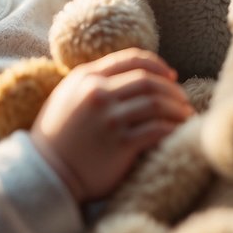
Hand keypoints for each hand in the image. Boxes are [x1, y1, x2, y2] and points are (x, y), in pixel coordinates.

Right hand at [29, 48, 191, 202]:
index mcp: (85, 78)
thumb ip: (91, 82)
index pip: (131, 59)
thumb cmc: (57, 138)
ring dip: (177, 109)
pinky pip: (157, 129)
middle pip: (148, 81)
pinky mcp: (121, 144)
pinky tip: (178, 133)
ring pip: (157, 103)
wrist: (46, 173)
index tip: (170, 76)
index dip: (157, 65)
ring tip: (185, 116)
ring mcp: (110, 118)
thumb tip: (127, 77)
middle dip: (172, 89)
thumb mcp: (66, 97)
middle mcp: (97, 93)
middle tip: (183, 100)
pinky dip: (173, 129)